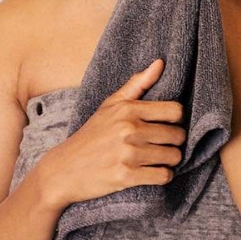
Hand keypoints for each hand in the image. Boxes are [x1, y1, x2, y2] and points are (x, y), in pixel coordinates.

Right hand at [35, 59, 186, 208]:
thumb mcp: (110, 105)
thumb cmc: (91, 135)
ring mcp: (128, 154)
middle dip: (173, 142)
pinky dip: (162, 176)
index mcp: (128, 110)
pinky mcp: (127, 176)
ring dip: (169, 160)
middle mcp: (129, 130)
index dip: (176, 120)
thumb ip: (137, 84)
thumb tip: (160, 62)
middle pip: (177, 136)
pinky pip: (163, 176)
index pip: (175, 111)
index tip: (167, 125)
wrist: (63, 169)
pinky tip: (151, 172)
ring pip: (174, 157)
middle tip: (161, 145)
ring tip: (156, 158)